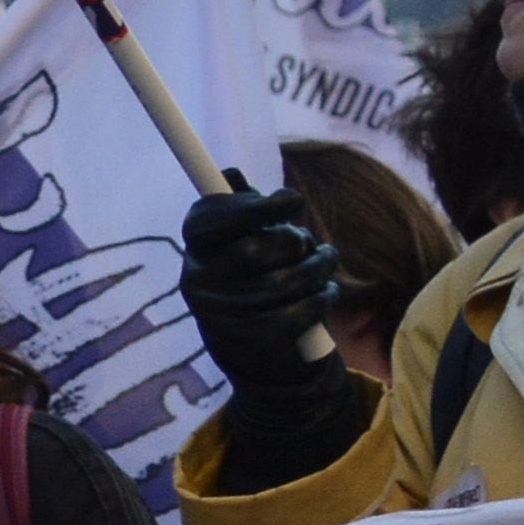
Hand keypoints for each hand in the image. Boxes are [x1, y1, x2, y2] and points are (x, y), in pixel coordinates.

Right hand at [177, 184, 353, 395]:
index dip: (251, 207)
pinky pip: (294, 313)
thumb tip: (230, 175)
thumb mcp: (243, 241)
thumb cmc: (254, 277)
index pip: (209, 220)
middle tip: (311, 242)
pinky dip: (320, 299)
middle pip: (252, 250)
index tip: (292, 199)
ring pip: (281, 282)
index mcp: (196, 249)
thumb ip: (242, 208)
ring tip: (326, 261)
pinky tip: (327, 292)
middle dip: (295, 241)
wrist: (251, 349)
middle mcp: (197, 281)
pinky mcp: (248, 341)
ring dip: (317, 268)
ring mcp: (220, 314)